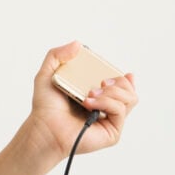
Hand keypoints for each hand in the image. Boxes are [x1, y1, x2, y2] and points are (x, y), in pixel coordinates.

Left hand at [27, 41, 138, 159]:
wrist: (44, 126)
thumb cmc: (45, 106)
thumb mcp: (47, 73)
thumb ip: (57, 55)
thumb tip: (77, 43)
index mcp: (97, 94)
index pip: (120, 83)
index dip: (124, 77)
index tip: (122, 73)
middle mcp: (105, 107)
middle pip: (130, 90)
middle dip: (118, 81)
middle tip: (99, 82)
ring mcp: (110, 119)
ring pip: (130, 98)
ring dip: (111, 92)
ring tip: (89, 95)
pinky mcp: (112, 131)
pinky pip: (120, 110)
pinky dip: (106, 103)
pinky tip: (89, 103)